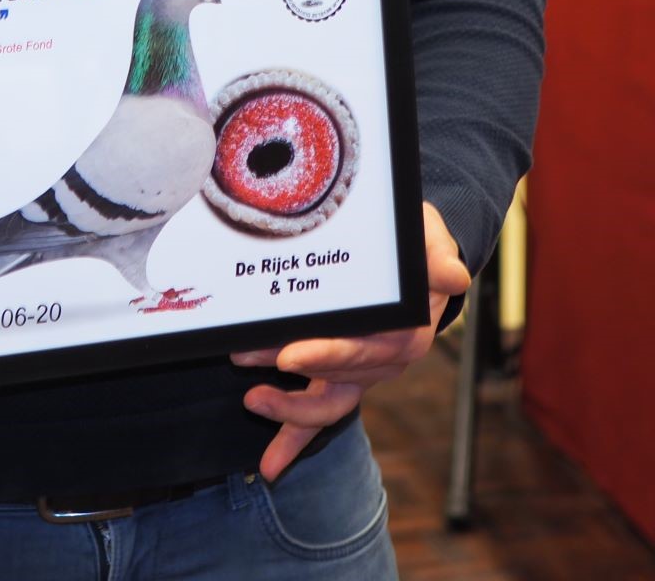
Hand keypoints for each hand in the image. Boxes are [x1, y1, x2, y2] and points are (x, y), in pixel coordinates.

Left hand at [231, 201, 470, 480]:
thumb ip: (440, 255)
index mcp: (408, 332)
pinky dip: (294, 441)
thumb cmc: (418, 243)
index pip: (366, 351)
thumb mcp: (432, 238)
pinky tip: (271, 467)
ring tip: (252, 400)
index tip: (290, 355)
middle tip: (249, 356)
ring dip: (289, 409)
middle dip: (293, 374)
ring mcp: (363, 372)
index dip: (328, 356)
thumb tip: (454, 275)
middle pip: (339, 376)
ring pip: (328, 402)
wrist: (417, 260)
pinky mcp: (343, 376)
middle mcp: (386, 360)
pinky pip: (321, 412)